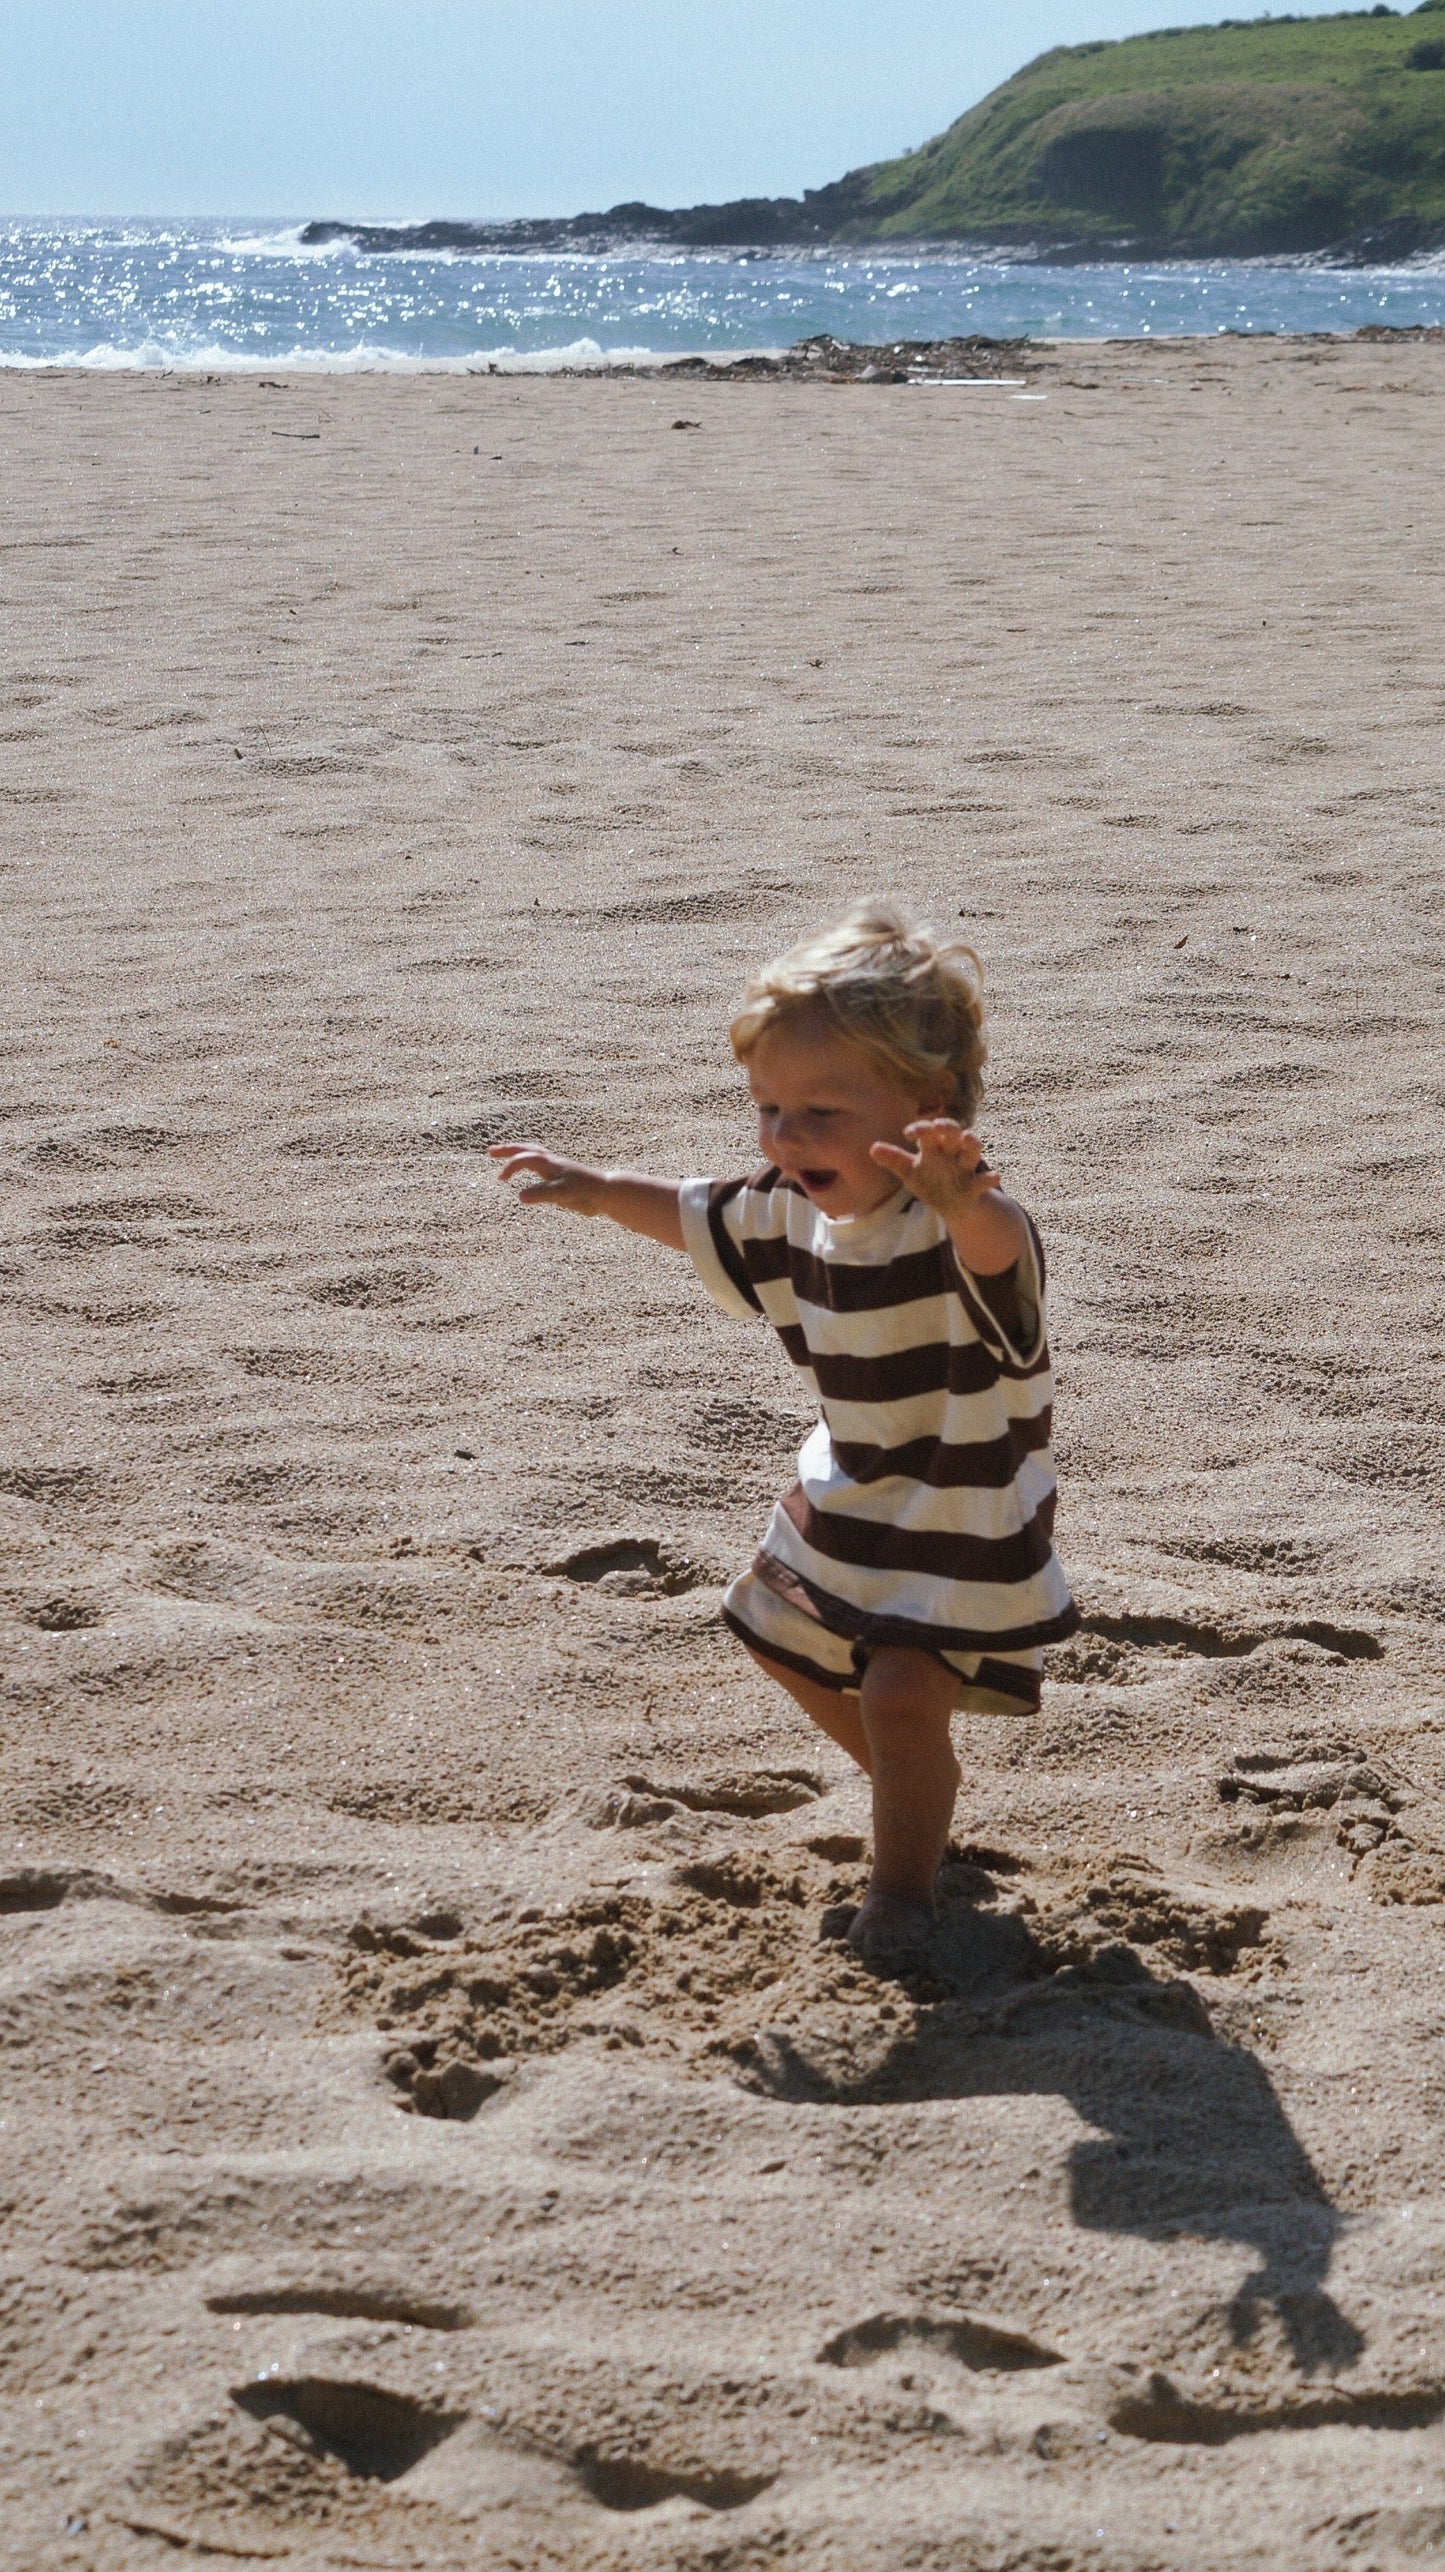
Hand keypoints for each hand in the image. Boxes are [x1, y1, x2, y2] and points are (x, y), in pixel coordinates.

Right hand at [489, 1141, 604, 1213]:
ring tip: (509, 1157)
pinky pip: (543, 1163)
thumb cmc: (586, 1193)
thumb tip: (520, 1196)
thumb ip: (542, 1194)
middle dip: (508, 1149)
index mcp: (550, 1164)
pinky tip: (532, 1170)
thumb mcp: (562, 1195)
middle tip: (490, 1151)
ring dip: (520, 1153)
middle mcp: (553, 1162)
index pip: (524, 1159)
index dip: (510, 1167)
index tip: (500, 1179)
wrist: (608, 1192)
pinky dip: (532, 1162)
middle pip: (527, 1149)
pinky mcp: (563, 1175)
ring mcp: (558, 1167)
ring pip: (535, 1154)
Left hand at [870, 1119, 1001, 1218]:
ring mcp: (966, 1167)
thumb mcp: (910, 1172)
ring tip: (969, 1139)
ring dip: (972, 1143)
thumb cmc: (929, 1181)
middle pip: (953, 1134)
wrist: (951, 1203)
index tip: (909, 1133)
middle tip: (938, 1125)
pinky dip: (989, 1179)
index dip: (921, 1129)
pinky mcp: (976, 1186)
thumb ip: (894, 1160)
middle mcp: (952, 1152)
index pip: (928, 1132)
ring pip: (973, 1151)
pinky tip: (994, 1177)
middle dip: (948, 1128)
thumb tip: (872, 1148)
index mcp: (935, 1147)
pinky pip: (985, 1181)